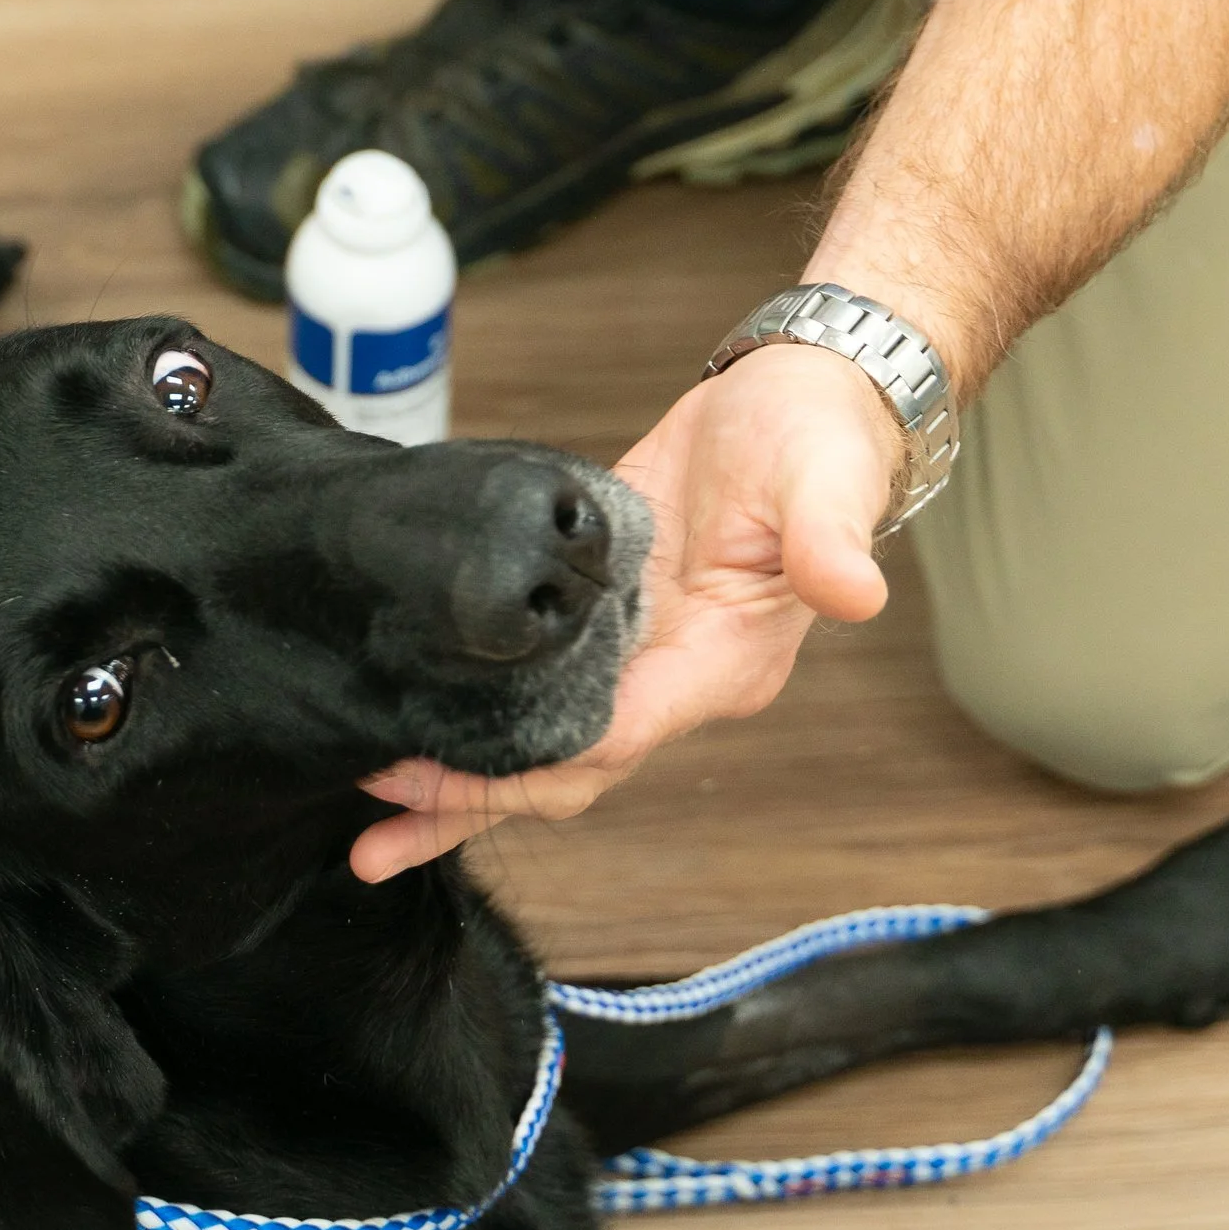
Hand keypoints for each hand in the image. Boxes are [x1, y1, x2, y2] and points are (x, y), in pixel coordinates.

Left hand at [350, 341, 904, 880]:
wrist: (803, 394)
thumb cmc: (819, 436)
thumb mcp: (825, 480)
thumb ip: (828, 540)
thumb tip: (856, 592)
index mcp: (723, 662)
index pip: (618, 738)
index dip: (533, 768)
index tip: (451, 783)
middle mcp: (675, 678)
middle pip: (565, 768)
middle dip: (474, 803)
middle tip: (378, 835)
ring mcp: (636, 654)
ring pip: (537, 739)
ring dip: (461, 779)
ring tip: (371, 819)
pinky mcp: (600, 616)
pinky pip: (527, 682)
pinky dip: (470, 709)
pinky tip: (410, 714)